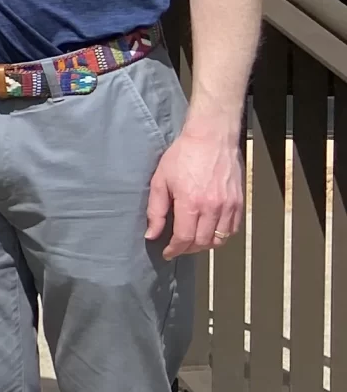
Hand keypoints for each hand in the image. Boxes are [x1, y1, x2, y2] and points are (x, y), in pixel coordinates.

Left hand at [147, 125, 242, 258]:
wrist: (211, 138)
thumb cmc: (183, 156)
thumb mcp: (160, 181)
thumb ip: (156, 210)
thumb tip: (152, 235)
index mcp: (191, 203)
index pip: (185, 239)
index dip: (175, 250)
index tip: (167, 253)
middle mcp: (213, 207)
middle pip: (203, 242)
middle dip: (188, 249)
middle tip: (178, 246)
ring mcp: (229, 205)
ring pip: (220, 239)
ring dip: (205, 244)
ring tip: (193, 240)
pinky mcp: (239, 202)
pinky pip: (233, 229)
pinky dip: (222, 235)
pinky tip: (210, 231)